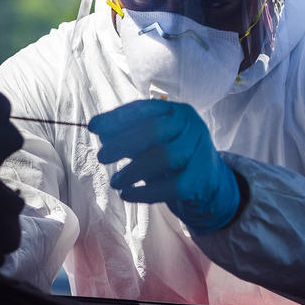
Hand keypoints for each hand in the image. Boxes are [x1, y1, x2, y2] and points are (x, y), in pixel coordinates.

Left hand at [88, 100, 240, 234]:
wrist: (210, 183)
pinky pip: (170, 186)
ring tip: (115, 182)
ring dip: (133, 170)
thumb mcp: (151, 142)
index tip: (93, 126)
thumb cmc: (174, 157)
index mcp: (177, 111)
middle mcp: (192, 125)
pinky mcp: (202, 178)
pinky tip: (127, 195)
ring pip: (163, 157)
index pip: (144, 109)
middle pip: (154, 130)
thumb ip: (128, 134)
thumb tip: (99, 129)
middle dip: (123, 143)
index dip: (117, 117)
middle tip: (102, 157)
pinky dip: (144, 192)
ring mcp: (200, 151)